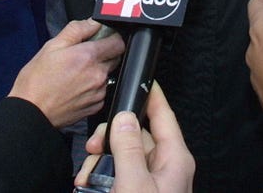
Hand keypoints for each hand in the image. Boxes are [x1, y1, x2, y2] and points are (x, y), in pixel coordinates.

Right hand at [9, 19, 124, 127]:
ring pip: (108, 74)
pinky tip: (77, 86)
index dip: (111, 37)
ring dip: (99, 71)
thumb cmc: (37, 81)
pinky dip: (94, 87)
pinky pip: (102, 91)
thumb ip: (76, 30)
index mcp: (88, 57)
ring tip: (77, 73)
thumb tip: (93, 23)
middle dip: (105, 53)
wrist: (31, 112)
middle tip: (85, 55)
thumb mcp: (52, 46)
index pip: (118, 42)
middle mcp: (98, 75)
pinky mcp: (95, 106)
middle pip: (115, 58)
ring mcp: (98, 92)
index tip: (103, 38)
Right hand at [76, 82, 194, 192]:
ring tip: (88, 177)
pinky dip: (101, 176)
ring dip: (101, 161)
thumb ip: (128, 149)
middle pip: (136, 136)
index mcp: (174, 159)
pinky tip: (90, 183)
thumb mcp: (134, 184)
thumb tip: (124, 118)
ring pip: (122, 156)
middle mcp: (164, 168)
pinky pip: (118, 174)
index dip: (153, 95)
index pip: (164, 116)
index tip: (143, 80)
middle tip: (94, 146)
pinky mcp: (136, 191)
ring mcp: (150, 182)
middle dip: (110, 138)